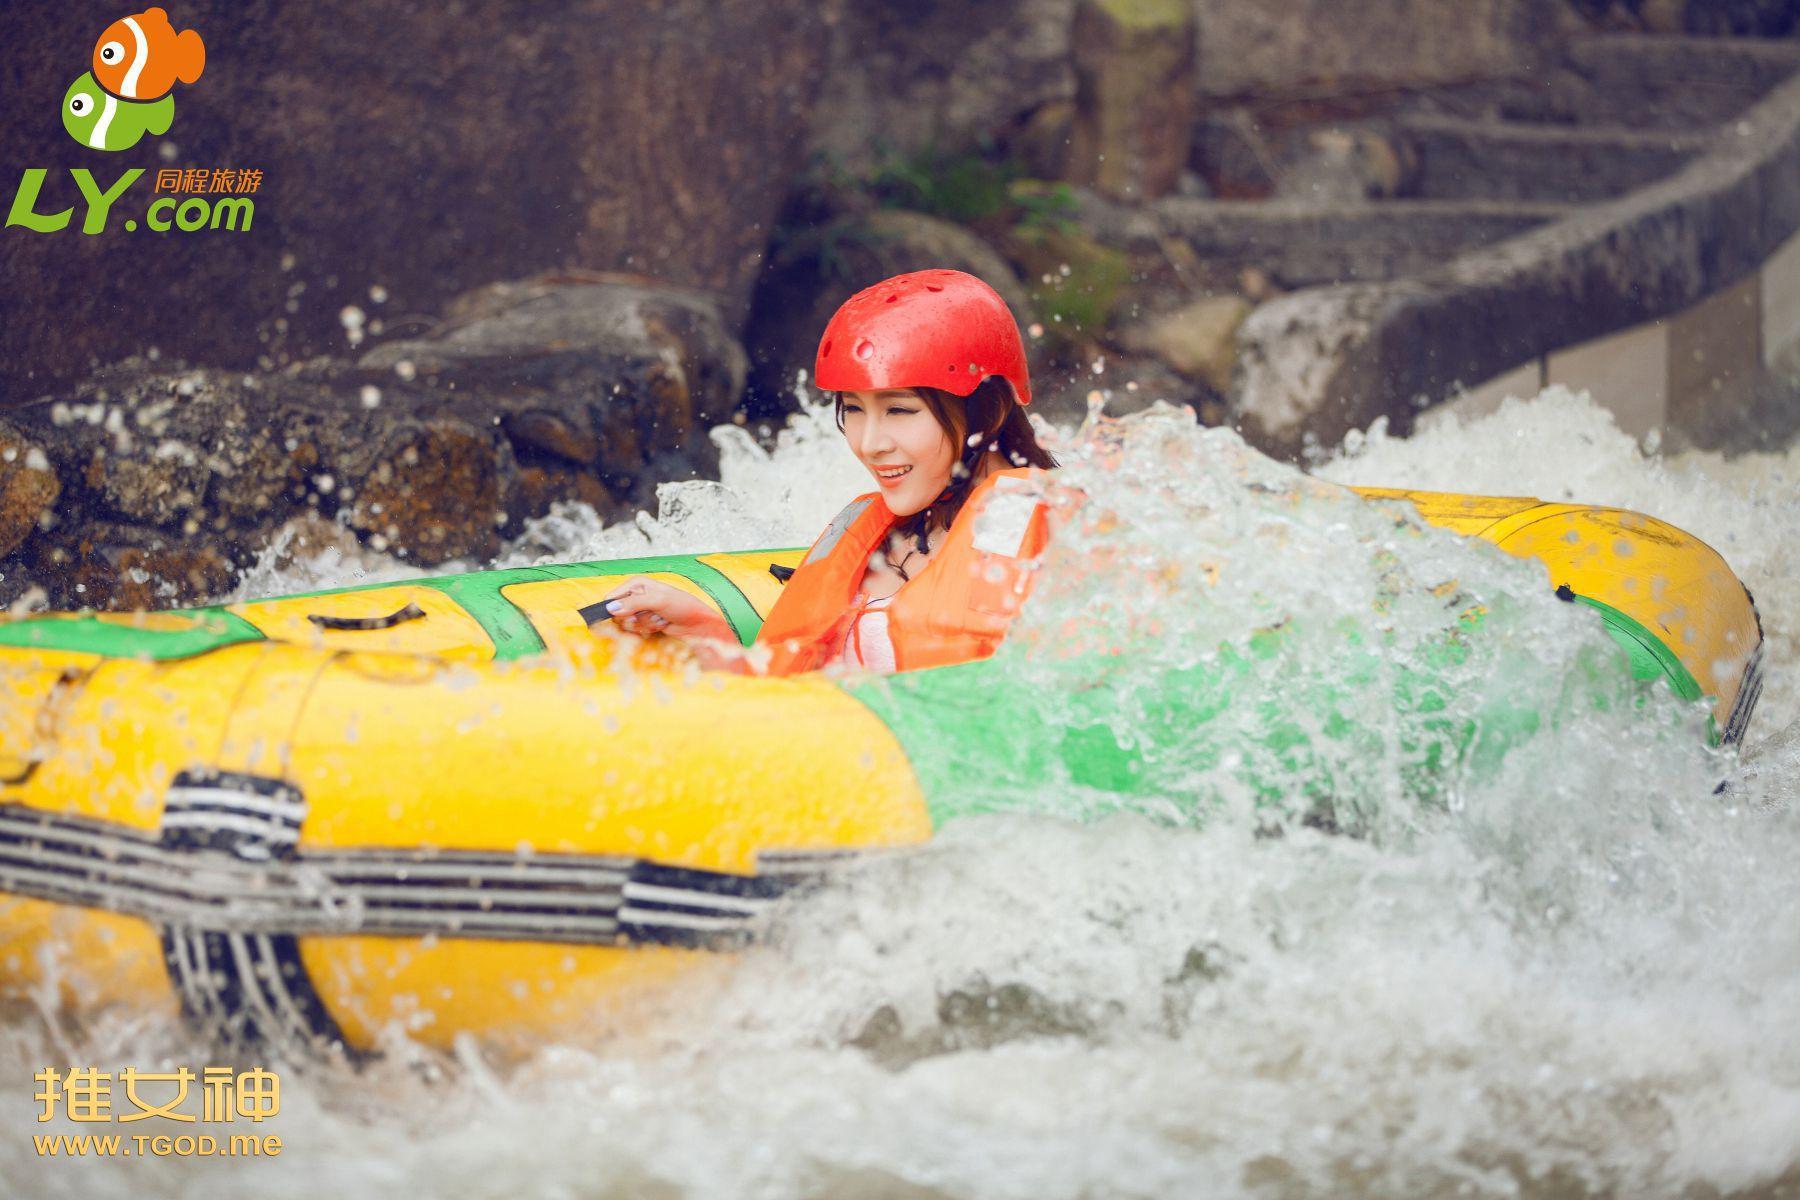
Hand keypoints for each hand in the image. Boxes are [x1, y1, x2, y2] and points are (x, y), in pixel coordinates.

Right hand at [593, 577, 734, 642]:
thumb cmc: (682, 606)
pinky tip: (661, 624)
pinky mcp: (644, 622)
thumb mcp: (658, 601)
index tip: (625, 616)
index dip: (614, 609)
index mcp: (636, 584)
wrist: (697, 623)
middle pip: (617, 613)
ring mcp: (640, 610)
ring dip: (645, 624)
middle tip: (652, 614)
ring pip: (628, 624)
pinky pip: (637, 630)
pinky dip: (649, 629)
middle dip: (635, 618)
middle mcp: (636, 595)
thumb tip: (611, 609)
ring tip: (660, 618)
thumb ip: (634, 604)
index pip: (612, 597)